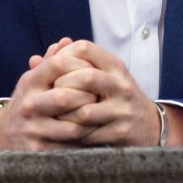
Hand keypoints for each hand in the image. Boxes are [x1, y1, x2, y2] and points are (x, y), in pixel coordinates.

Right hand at [0, 37, 98, 149]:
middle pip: (66, 97)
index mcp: (30, 81)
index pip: (59, 64)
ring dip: (91, 121)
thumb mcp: (36, 78)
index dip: (81, 65)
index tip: (95, 71)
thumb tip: (67, 41)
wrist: (4, 133)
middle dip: (89, 96)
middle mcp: (29, 105)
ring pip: (73, 126)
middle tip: (101, 96)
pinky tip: (94, 134)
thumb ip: (52, 60)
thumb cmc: (31, 99)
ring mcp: (32, 129)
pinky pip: (71, 146)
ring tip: (100, 115)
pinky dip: (86, 141)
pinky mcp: (38, 150)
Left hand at [49, 40, 164, 146]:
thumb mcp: (103, 77)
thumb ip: (71, 67)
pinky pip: (88, 134)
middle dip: (61, 87)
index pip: (85, 48)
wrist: (149, 125)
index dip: (63, 56)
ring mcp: (123, 109)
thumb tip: (32, 60)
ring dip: (64, 116)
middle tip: (50, 96)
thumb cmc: (116, 97)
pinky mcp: (120, 132)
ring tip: (55, 117)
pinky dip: (72, 134)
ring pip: (83, 111)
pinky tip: (66, 132)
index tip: (51, 69)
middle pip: (84, 77)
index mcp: (116, 66)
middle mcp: (122, 84)